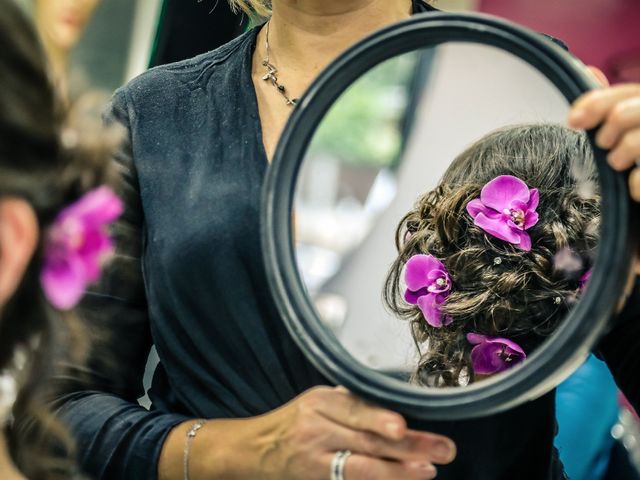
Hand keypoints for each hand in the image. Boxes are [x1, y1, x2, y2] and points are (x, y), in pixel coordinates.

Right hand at [180, 386, 455, 479]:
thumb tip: (394, 405)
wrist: (253, 451)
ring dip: (398, 472)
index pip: (354, 410)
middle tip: (443, 449)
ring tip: (427, 470)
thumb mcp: (315, 400)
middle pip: (365, 441)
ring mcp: (314, 461)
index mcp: (319, 402)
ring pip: (360, 470)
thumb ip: (350, 402)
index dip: (377, 419)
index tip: (401, 426)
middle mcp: (315, 430)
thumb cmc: (292, 421)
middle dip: (407, 447)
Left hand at [568, 82, 639, 199]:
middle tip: (607, 146)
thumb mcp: (629, 126)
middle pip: (623, 115)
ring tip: (621, 164)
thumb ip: (612, 103)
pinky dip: (635, 186)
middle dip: (606, 134)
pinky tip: (636, 188)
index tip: (572, 120)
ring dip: (618, 158)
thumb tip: (588, 70)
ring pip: (633, 143)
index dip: (594, 104)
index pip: (624, 93)